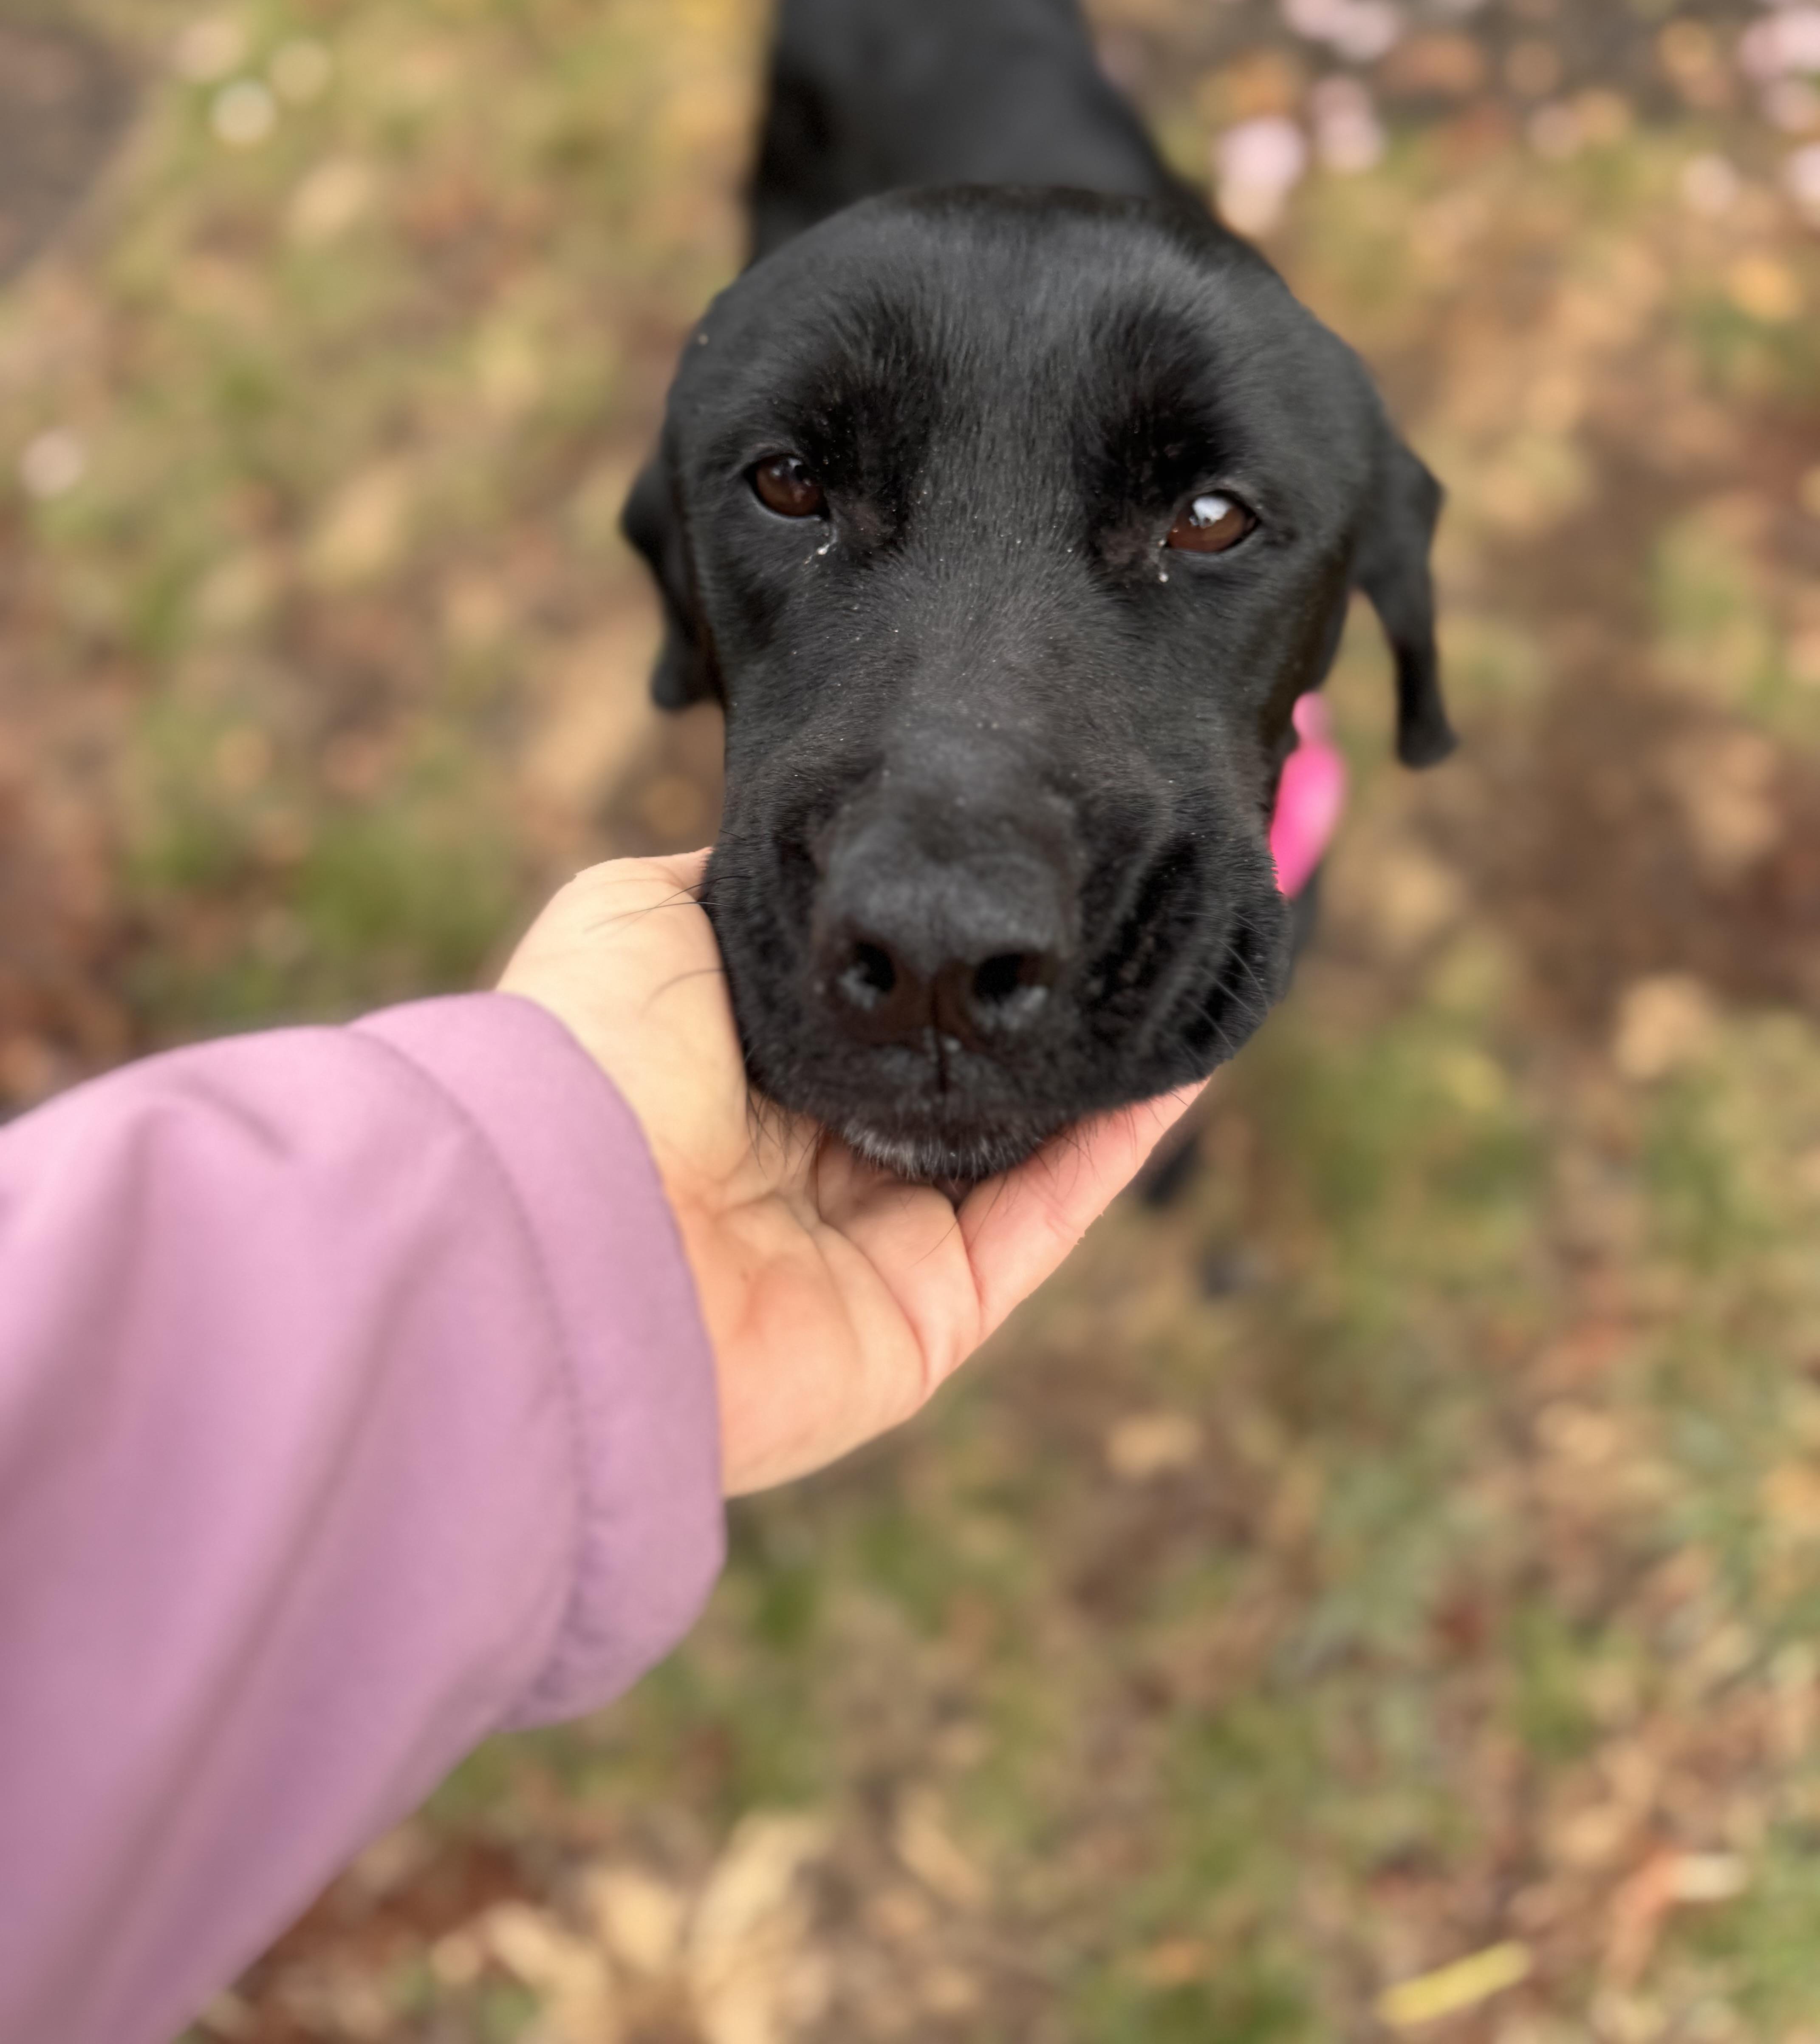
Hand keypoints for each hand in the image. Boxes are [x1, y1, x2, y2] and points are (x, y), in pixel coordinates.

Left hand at [500, 854, 1201, 1495]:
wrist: (569, 1217)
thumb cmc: (591, 1051)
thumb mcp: (638, 911)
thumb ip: (739, 884)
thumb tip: (812, 859)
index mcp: (743, 1071)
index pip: (875, 1012)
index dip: (948, 955)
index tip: (1029, 879)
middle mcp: (809, 1162)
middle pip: (954, 1081)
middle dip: (1035, 1012)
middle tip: (1133, 923)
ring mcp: (873, 1245)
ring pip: (1021, 1149)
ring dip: (1104, 1071)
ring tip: (1185, 977)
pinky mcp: (930, 1316)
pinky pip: (1047, 1217)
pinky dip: (1120, 1146)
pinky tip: (1184, 1062)